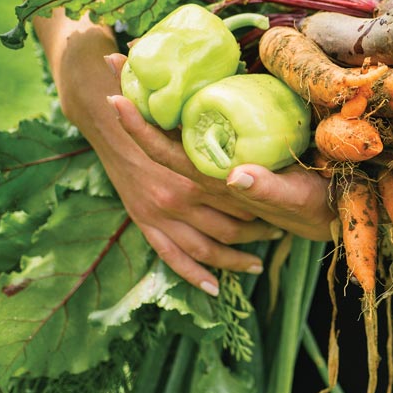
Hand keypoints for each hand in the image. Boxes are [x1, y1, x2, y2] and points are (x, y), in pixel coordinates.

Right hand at [38, 23, 284, 296]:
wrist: (107, 110)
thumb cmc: (162, 104)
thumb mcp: (193, 112)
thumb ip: (226, 128)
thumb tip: (258, 129)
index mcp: (196, 168)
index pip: (240, 198)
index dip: (264, 208)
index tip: (285, 211)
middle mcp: (179, 195)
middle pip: (230, 226)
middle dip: (257, 233)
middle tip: (279, 233)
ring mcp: (161, 214)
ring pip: (206, 248)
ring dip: (234, 259)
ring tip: (257, 263)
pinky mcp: (145, 224)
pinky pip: (173, 258)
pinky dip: (194, 275)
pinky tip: (214, 288)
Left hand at [104, 55, 334, 238]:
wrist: (326, 214)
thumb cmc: (311, 205)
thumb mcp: (294, 198)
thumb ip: (266, 189)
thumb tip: (235, 176)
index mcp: (214, 180)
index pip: (166, 152)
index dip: (139, 127)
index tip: (114, 96)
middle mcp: (208, 170)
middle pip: (160, 134)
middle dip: (136, 98)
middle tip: (113, 60)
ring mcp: (219, 160)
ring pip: (174, 129)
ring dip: (150, 99)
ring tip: (133, 65)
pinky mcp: (234, 153)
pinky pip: (196, 129)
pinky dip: (180, 105)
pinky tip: (175, 84)